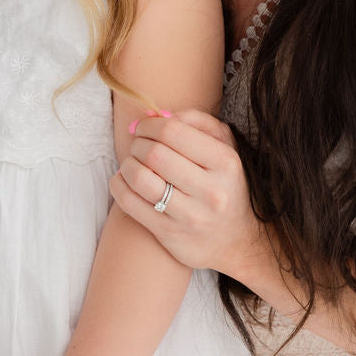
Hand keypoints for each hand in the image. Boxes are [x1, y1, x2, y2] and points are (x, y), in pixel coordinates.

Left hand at [109, 108, 259, 273]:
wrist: (237, 240)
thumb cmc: (225, 184)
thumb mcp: (225, 147)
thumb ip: (198, 122)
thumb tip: (159, 114)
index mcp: (225, 162)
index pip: (173, 132)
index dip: (149, 125)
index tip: (143, 127)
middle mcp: (210, 190)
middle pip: (154, 154)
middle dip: (137, 144)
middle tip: (138, 146)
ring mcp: (190, 215)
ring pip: (140, 178)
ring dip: (127, 164)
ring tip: (131, 163)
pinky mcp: (169, 233)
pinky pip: (130, 203)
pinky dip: (119, 185)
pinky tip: (125, 181)